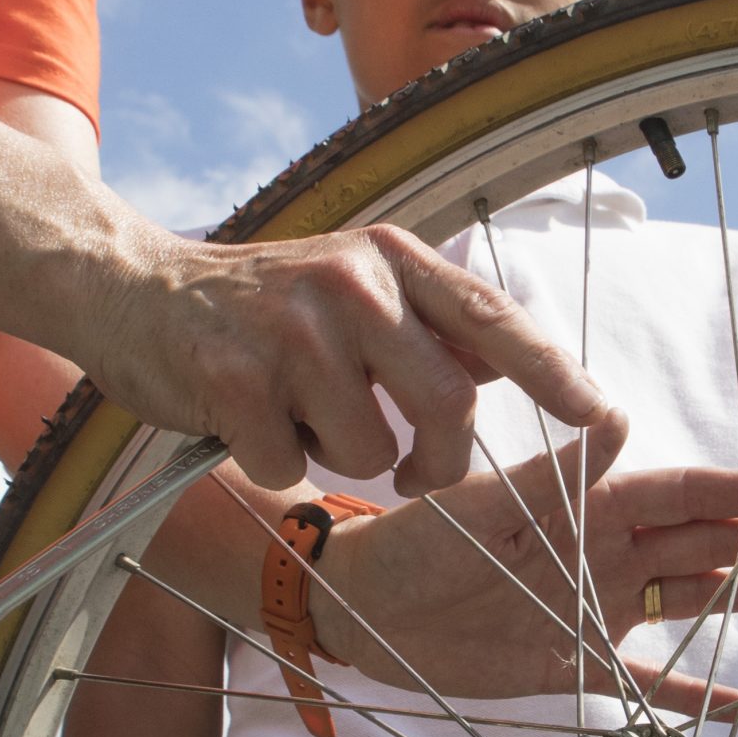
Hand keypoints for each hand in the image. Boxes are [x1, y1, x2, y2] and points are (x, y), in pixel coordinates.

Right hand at [94, 222, 608, 493]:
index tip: (601, 416)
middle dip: (439, 463)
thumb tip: (504, 369)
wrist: (135, 288)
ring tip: (298, 414)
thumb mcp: (353, 289)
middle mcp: (350, 283)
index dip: (553, 372)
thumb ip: (425, 325)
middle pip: (447, 404)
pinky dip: (272, 463)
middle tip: (411, 476)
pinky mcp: (232, 376)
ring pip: (367, 448)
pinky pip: (288, 464)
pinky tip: (245, 421)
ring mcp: (289, 328)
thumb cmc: (259, 305)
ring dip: (338, 458)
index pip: (493, 317)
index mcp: (392, 259)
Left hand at [302, 413, 737, 716]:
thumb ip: (555, 473)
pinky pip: (646, 680)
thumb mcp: (484, 505)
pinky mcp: (571, 663)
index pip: (684, 494)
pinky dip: (692, 692)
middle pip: (706, 543)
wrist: (363, 607)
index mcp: (587, 503)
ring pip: (692, 599)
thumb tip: (618, 421)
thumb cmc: (416, 542)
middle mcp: (603, 552)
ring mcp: (594, 607)